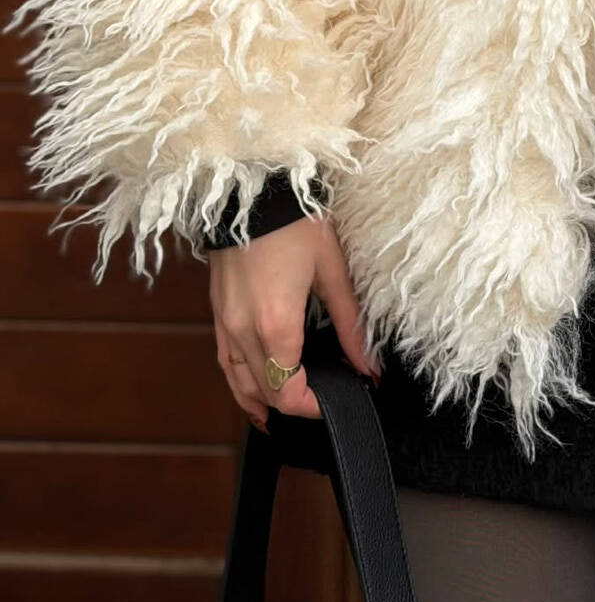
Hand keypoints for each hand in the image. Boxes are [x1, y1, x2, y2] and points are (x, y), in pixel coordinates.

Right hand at [208, 211, 378, 429]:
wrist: (251, 187)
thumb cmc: (294, 221)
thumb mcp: (332, 269)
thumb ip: (350, 323)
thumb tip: (369, 363)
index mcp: (275, 324)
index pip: (288, 392)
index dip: (311, 407)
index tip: (334, 403)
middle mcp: (244, 331)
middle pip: (263, 392)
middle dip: (291, 406)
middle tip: (320, 403)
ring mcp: (226, 321)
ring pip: (236, 382)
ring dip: (258, 401)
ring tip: (279, 414)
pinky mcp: (217, 310)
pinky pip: (223, 359)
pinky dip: (237, 380)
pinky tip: (251, 382)